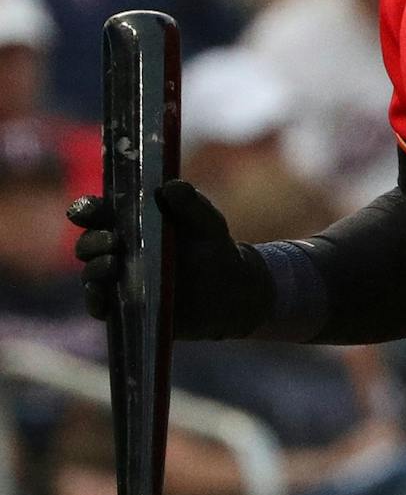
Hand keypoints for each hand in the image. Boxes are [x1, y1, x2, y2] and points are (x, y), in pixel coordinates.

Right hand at [68, 181, 270, 338]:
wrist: (230, 290)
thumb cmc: (212, 249)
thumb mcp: (208, 224)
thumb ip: (192, 204)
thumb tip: (171, 187)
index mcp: (129, 223)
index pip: (96, 213)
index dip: (86, 210)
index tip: (90, 210)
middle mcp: (117, 251)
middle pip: (88, 244)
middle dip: (93, 241)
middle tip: (113, 241)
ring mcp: (118, 280)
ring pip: (91, 274)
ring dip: (94, 269)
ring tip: (114, 264)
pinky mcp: (124, 307)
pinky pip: (99, 307)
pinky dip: (96, 301)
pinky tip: (103, 295)